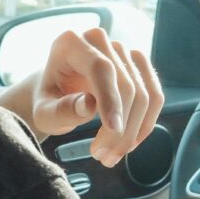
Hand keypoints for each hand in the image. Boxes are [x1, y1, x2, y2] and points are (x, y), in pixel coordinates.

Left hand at [31, 27, 162, 165]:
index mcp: (72, 43)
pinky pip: (154, 96)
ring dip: (134, 131)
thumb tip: (89, 105)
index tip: (113, 130)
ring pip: (145, 94)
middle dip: (120, 128)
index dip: (111, 99)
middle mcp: (102, 40)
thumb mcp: (44, 112)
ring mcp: (124, 50)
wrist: (57, 92)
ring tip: (112, 156)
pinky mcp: (139, 65)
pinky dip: (145, 124)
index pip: (101, 68)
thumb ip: (62, 110)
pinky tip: (129, 143)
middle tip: (103, 158)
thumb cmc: (48, 101)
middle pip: (126, 85)